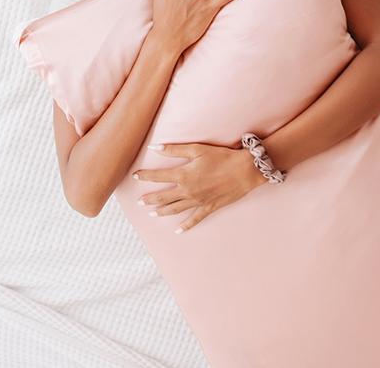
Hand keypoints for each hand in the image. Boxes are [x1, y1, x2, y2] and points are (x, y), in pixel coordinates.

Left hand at [132, 142, 266, 232]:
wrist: (245, 170)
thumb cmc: (221, 156)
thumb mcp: (196, 149)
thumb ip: (174, 149)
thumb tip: (154, 147)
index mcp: (183, 175)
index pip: (158, 176)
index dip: (145, 176)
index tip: (135, 176)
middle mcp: (188, 191)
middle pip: (163, 197)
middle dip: (150, 199)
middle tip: (139, 202)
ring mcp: (198, 201)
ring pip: (175, 209)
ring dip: (162, 211)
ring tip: (152, 213)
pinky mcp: (209, 207)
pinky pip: (195, 219)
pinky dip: (186, 226)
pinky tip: (178, 231)